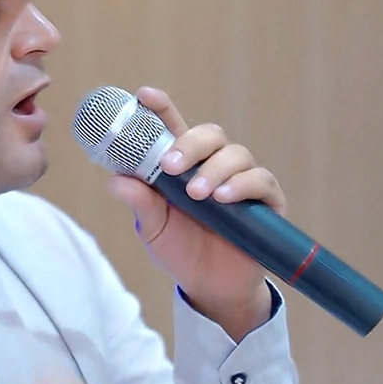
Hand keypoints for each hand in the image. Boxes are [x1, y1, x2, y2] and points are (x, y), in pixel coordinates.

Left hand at [106, 87, 284, 338]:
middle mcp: (212, 166)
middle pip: (209, 134)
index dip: (160, 108)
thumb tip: (116, 180)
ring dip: (213, 169)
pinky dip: (242, 185)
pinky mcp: (266, 202)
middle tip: (170, 166)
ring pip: (235, 154)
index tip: (144, 95)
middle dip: (189, 144)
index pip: (172, 128)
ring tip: (197, 194)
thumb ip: (140, 203)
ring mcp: (241, 181)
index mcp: (180, 166)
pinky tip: (223, 199)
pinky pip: (260, 181)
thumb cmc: (179, 250)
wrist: (210, 288)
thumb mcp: (153, 228)